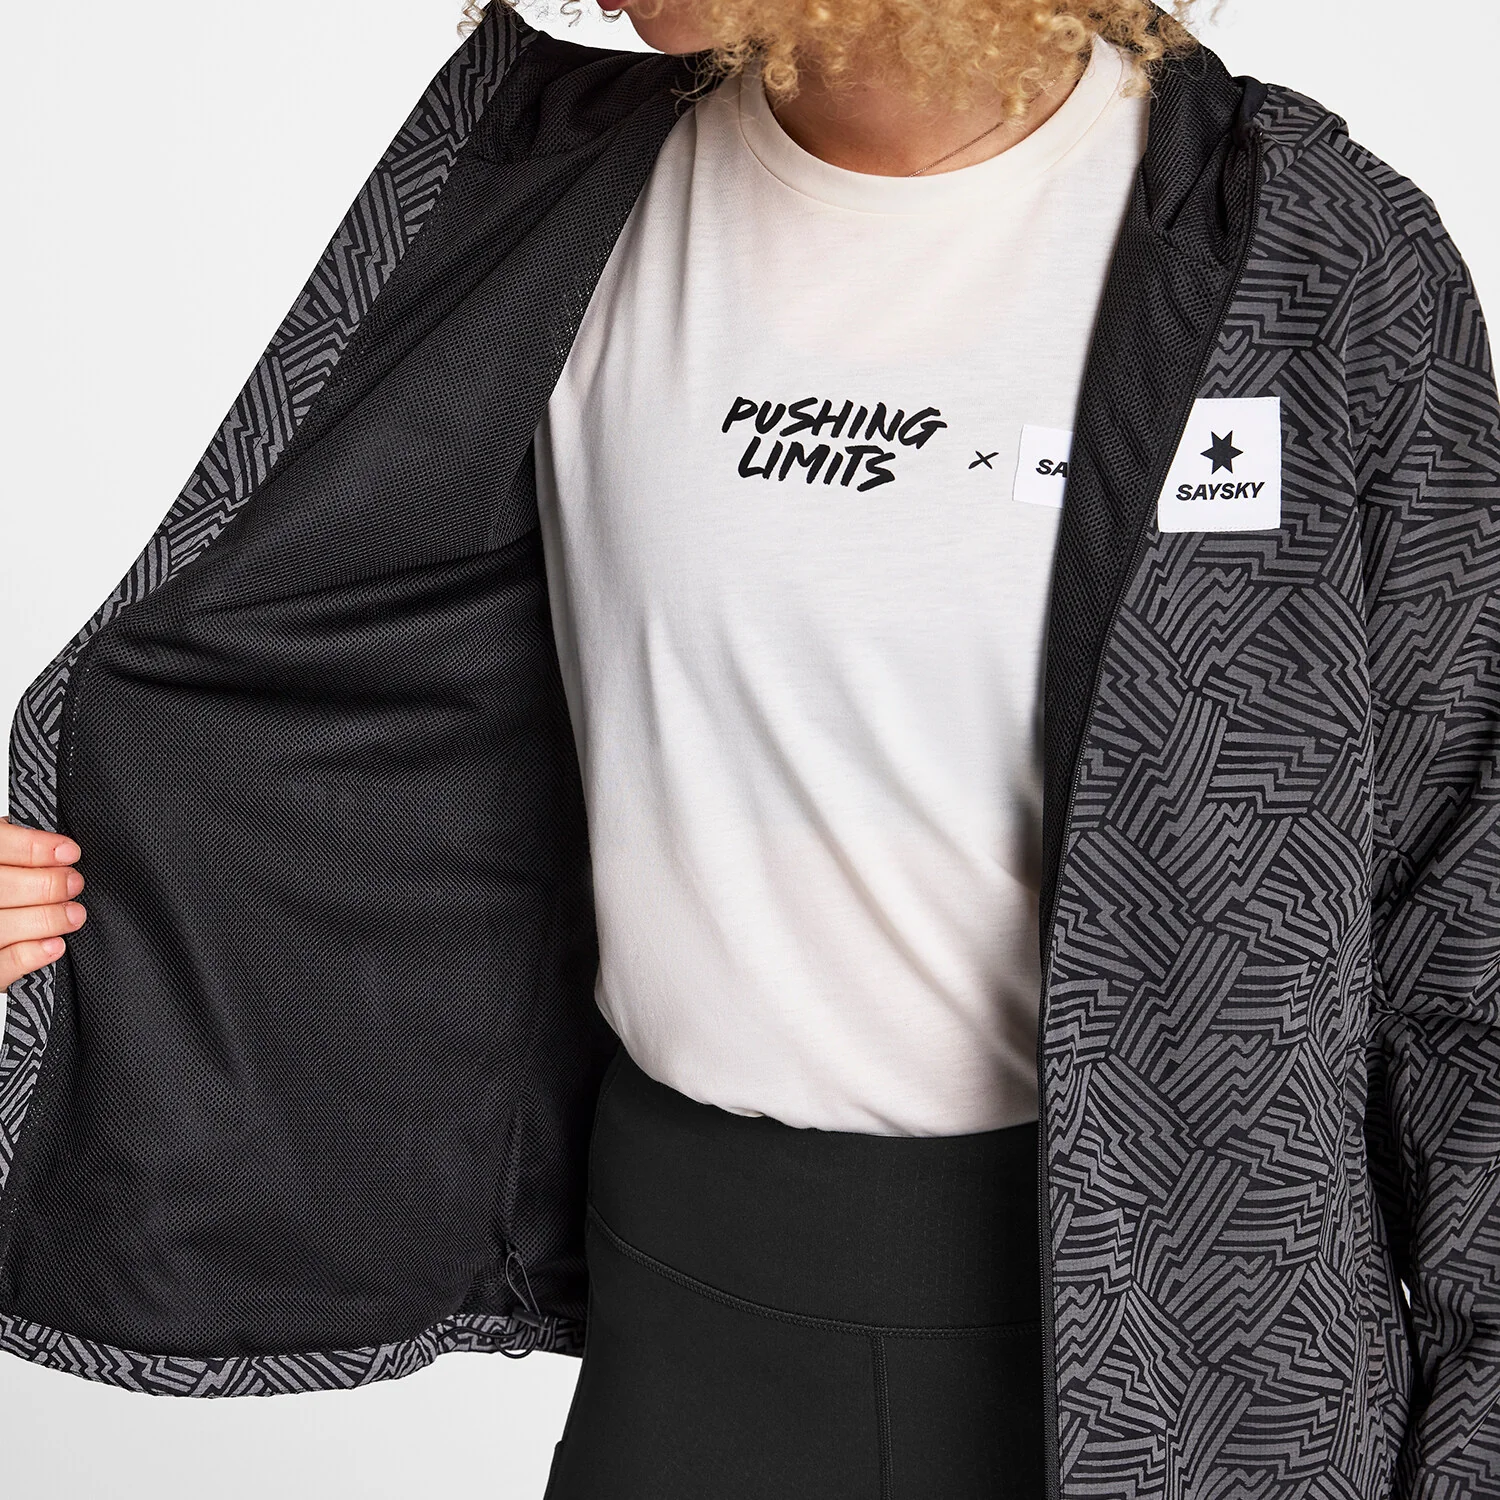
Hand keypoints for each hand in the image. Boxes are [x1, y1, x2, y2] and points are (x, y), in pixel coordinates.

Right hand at [0, 816, 85, 994]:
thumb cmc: (0, 885)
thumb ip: (12, 847)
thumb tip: (51, 844)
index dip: (33, 848)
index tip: (69, 851)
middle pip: (1, 888)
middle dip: (47, 885)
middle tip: (74, 883)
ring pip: (2, 925)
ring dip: (47, 919)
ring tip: (74, 914)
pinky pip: (1, 964)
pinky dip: (30, 955)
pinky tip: (55, 945)